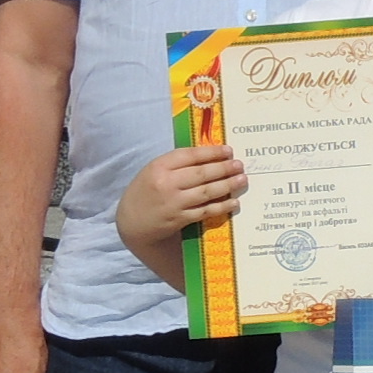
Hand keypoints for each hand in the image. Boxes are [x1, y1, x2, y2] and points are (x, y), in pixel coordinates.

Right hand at [117, 144, 247, 255]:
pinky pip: (205, 211)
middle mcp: (167, 183)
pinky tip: (233, 202)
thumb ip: (177, 163)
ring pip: (206, 192)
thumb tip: (209, 155)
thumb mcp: (154, 170)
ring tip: (242, 179)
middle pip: (202, 173)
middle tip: (239, 165)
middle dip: (224, 168)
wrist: (131, 221)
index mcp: (159, 166)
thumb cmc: (146, 191)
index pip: (190, 155)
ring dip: (227, 185)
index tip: (228, 151)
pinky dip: (221, 206)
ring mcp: (174, 203)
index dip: (212, 152)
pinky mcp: (180, 219)